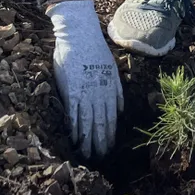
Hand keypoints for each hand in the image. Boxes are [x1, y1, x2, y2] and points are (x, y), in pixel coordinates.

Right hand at [46, 0, 123, 157]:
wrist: (80, 35)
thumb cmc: (95, 51)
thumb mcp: (113, 71)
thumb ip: (117, 91)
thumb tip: (122, 111)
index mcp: (110, 91)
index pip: (112, 119)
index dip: (111, 135)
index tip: (110, 148)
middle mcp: (100, 95)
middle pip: (101, 125)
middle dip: (101, 143)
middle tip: (101, 159)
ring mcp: (86, 94)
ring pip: (88, 123)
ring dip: (88, 141)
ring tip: (88, 155)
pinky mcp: (72, 91)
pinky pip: (74, 114)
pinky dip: (74, 128)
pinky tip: (75, 139)